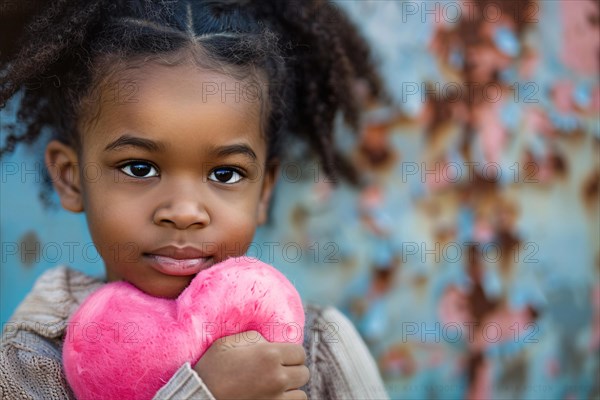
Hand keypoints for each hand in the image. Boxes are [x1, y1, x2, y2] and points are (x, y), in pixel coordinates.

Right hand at [194, 331, 308, 399]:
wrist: (199, 397)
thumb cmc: (212, 369)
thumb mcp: (229, 343)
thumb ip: (254, 339)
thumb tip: (270, 342)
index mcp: (270, 355)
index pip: (300, 353)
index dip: (291, 354)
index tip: (282, 357)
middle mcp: (278, 377)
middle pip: (304, 373)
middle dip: (293, 371)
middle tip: (279, 372)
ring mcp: (276, 399)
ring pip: (301, 394)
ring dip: (292, 390)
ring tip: (277, 388)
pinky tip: (274, 398)